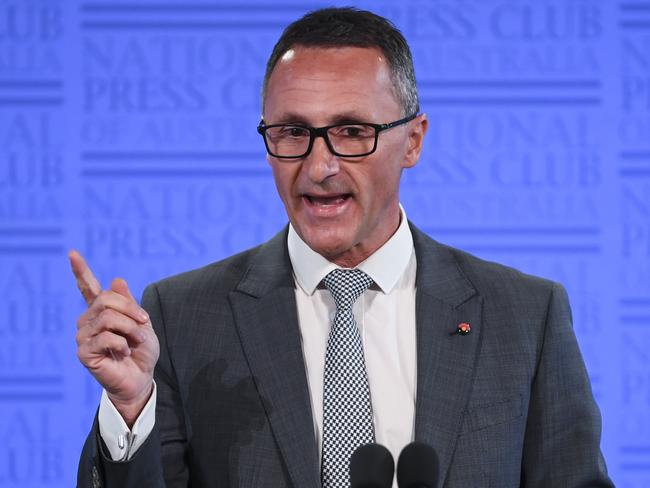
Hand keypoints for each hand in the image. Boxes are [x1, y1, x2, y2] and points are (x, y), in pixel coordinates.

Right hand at [70, 250, 159, 426]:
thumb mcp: (141, 323)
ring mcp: (83, 336)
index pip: (87, 287)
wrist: (141, 378)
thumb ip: (129, 303)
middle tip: (144, 323)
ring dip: (130, 328)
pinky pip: (107, 337)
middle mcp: (87, 321)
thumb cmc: (141, 351)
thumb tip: (117, 279)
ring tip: (135, 341)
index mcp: (101, 311)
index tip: (72, 253)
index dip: (80, 270)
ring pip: (108, 318)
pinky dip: (123, 344)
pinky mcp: (84, 352)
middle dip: (131, 309)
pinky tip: (123, 353)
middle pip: (106, 300)